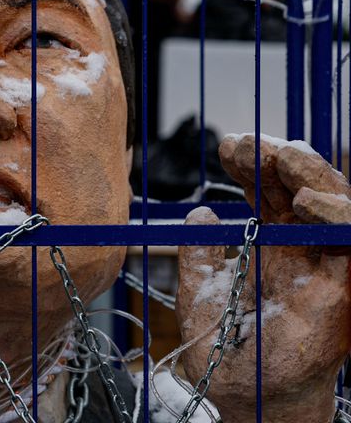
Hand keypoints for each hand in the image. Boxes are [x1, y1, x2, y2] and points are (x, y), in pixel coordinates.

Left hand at [176, 134, 350, 422]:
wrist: (241, 392)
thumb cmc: (223, 346)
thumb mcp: (200, 290)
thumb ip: (198, 253)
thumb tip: (199, 212)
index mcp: (269, 244)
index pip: (268, 192)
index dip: (252, 165)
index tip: (226, 146)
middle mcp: (301, 248)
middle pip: (301, 188)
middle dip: (278, 158)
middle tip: (247, 142)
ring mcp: (324, 265)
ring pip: (334, 203)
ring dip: (311, 173)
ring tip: (282, 155)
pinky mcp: (342, 287)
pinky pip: (350, 240)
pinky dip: (336, 215)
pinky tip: (307, 200)